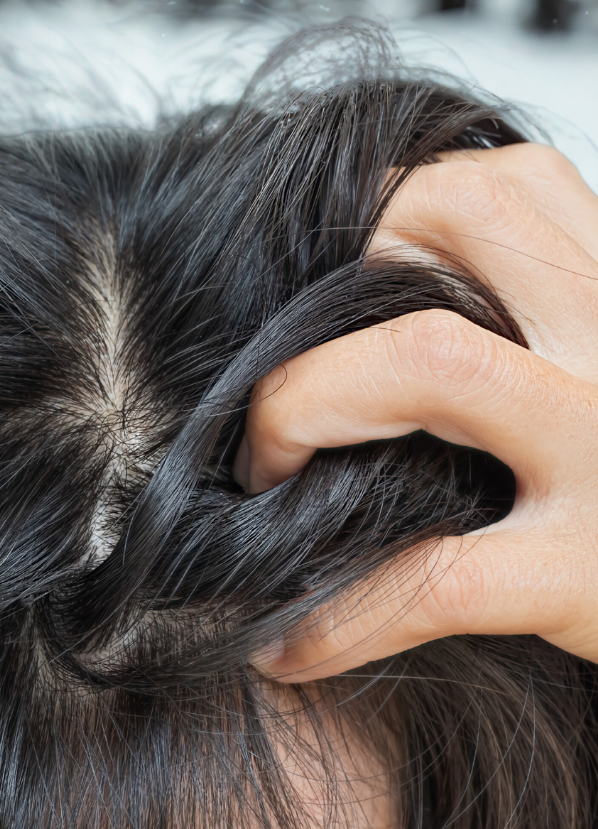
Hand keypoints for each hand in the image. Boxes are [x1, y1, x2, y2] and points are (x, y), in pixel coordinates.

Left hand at [234, 143, 597, 679]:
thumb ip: (538, 319)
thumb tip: (366, 298)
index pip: (498, 179)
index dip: (385, 215)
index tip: (326, 293)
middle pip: (453, 217)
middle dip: (325, 287)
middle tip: (282, 383)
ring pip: (428, 357)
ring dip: (305, 404)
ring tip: (262, 477)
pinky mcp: (593, 572)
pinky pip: (434, 576)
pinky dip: (338, 615)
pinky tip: (288, 649)